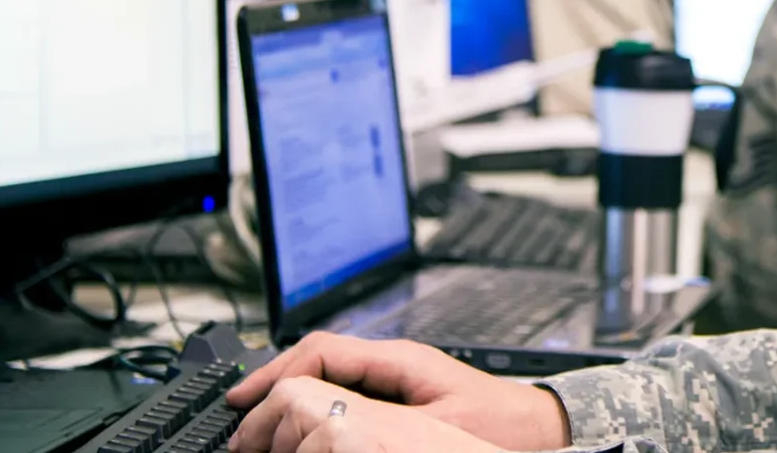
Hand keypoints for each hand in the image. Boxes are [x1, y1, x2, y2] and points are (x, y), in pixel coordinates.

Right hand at [227, 377, 500, 452]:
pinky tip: (300, 423)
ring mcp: (397, 373)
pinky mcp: (402, 390)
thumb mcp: (432, 424)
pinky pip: (347, 388)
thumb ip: (380, 416)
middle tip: (236, 414)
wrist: (540, 426)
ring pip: (329, 372)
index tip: (243, 397)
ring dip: (291, 393)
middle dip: (272, 381)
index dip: (275, 371)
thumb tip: (327, 415)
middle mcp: (394, 359)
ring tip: (257, 421)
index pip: (321, 350)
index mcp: (399, 358)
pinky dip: (317, 402)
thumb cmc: (501, 425)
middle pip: (317, 357)